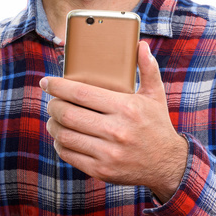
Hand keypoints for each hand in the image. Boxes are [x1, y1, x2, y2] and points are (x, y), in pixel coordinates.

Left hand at [41, 41, 187, 201]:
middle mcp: (116, 130)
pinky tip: (63, 137)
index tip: (47, 82)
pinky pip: (69, 155)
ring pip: (64, 135)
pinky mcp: (102, 170)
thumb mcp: (156, 95)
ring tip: (54, 119)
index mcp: (126, 107)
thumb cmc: (157, 125)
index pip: (81, 93)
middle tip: (51, 102)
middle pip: (67, 114)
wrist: (168, 164)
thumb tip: (141, 45)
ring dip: (53, 125)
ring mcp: (108, 153)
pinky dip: (60, 145)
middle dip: (52, 105)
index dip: (58, 86)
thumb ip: (148, 68)